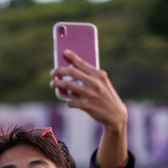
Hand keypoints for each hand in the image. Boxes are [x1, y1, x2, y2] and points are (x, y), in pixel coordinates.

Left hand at [50, 50, 128, 167]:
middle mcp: (94, 83)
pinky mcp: (86, 105)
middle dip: (59, 71)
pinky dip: (68, 101)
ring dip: (57, 84)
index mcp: (99, 75)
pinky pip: (70, 101)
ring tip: (52, 84)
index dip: (72, 57)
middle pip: (72, 72)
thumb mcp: (103, 83)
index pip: (83, 63)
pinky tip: (69, 101)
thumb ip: (91, 77)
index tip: (65, 53)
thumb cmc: (106, 96)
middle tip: (52, 72)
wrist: (115, 114)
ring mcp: (89, 94)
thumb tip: (72, 72)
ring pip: (68, 85)